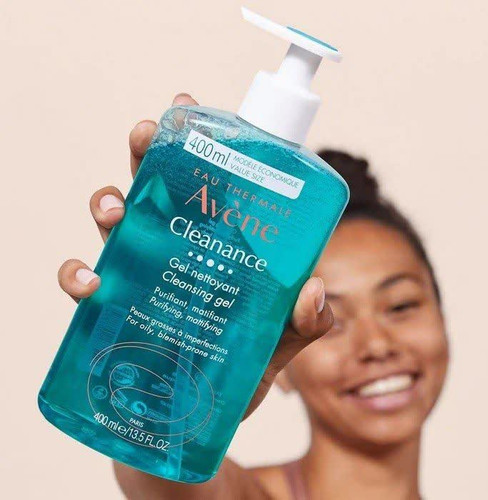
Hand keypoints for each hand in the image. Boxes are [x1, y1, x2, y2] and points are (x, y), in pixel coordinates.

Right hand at [57, 92, 334, 418]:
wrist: (209, 417)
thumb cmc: (247, 367)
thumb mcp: (281, 340)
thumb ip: (306, 321)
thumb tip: (316, 291)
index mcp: (218, 242)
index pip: (207, 183)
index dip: (194, 143)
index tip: (187, 107)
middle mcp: (177, 247)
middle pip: (156, 187)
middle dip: (146, 153)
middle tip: (145, 133)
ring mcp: (144, 275)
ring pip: (117, 223)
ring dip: (108, 204)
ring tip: (116, 207)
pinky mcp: (117, 310)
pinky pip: (88, 284)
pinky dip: (79, 276)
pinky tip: (89, 283)